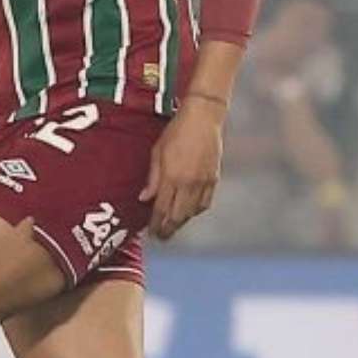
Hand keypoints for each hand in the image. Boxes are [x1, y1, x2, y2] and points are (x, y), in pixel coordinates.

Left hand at [139, 97, 224, 239]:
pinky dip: (195, 212)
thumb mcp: (157, 151)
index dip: (156, 224)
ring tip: (173, 227)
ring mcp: (203, 183)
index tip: (151, 233)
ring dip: (181, 222)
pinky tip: (188, 212)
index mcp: (171, 177)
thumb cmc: (176, 131)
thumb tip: (144, 198)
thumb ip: (152, 178)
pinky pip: (204, 204)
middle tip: (161, 237)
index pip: (161, 209)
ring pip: (191, 213)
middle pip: (177, 216)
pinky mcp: (214, 180)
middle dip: (168, 229)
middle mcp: (188, 184)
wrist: (203, 119)